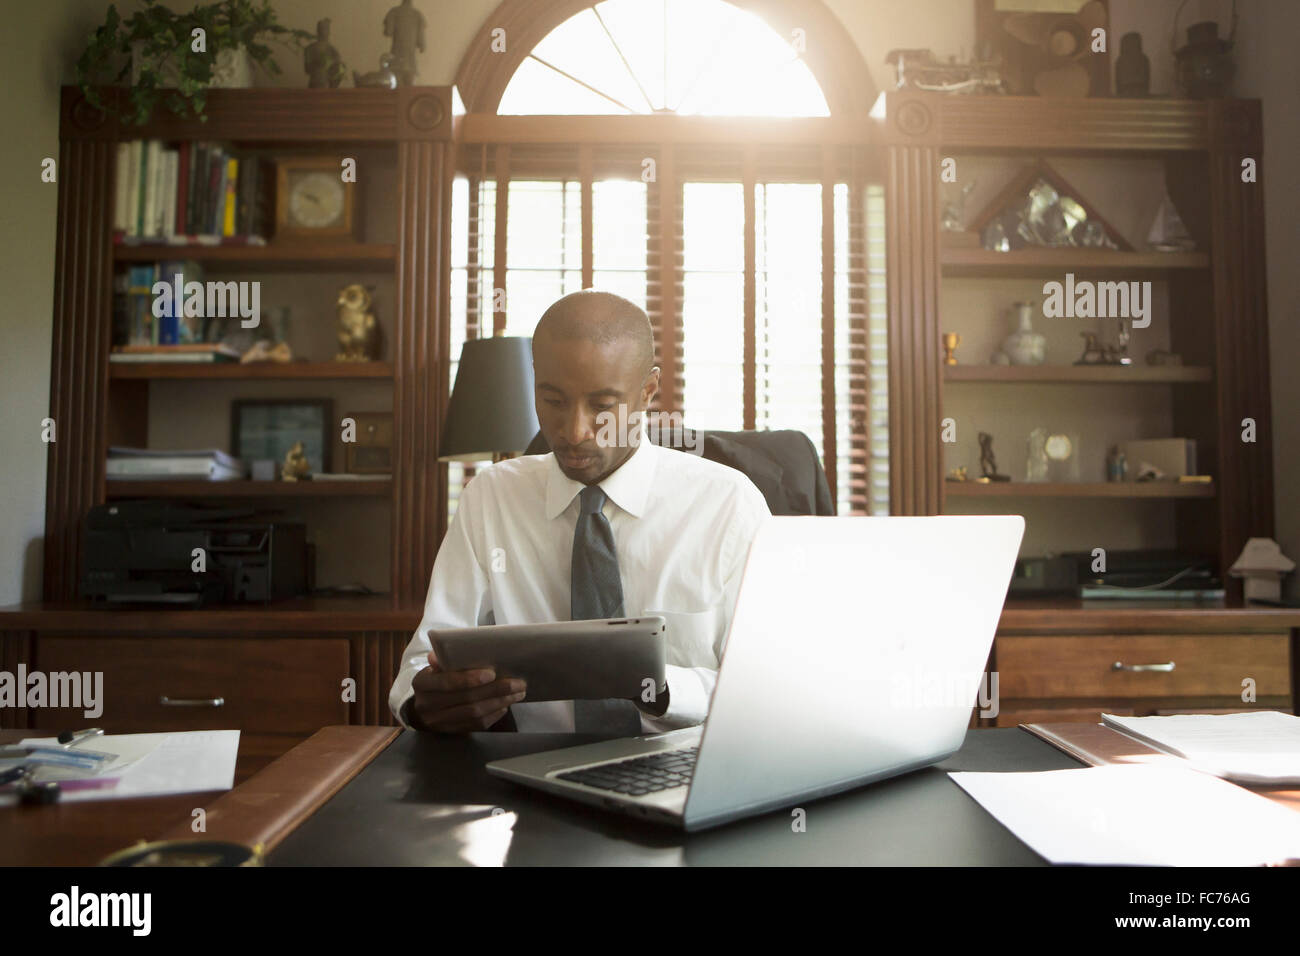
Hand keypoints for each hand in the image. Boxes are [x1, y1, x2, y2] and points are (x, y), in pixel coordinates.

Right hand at [410, 652, 525, 731]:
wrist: (421, 708)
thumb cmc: (434, 679)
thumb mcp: (434, 666)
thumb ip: (446, 658)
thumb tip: (457, 646)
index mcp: (422, 683)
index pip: (447, 682)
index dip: (469, 679)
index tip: (492, 673)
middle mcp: (427, 705)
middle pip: (467, 699)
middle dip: (496, 690)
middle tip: (517, 683)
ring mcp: (439, 722)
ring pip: (474, 714)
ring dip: (499, 703)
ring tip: (517, 693)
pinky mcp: (451, 732)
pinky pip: (476, 725)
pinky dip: (494, 715)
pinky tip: (505, 705)